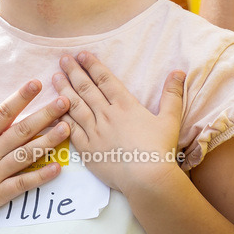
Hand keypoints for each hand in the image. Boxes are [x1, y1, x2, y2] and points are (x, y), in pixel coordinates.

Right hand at [0, 82, 70, 229]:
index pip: (2, 113)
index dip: (21, 97)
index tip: (37, 83)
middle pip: (21, 130)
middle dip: (45, 114)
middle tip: (65, 101)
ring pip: (26, 154)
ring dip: (49, 141)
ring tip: (67, 128)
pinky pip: (23, 184)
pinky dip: (40, 176)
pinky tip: (58, 168)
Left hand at [51, 52, 184, 191]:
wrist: (147, 178)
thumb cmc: (160, 149)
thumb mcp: (170, 119)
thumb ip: (172, 95)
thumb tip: (179, 72)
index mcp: (125, 106)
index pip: (104, 80)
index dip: (92, 65)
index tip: (81, 54)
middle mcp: (106, 115)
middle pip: (86, 89)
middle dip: (73, 72)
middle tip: (62, 59)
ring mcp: (94, 131)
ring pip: (74, 105)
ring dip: (64, 90)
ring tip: (55, 77)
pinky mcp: (86, 149)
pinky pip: (70, 129)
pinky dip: (61, 117)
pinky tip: (54, 108)